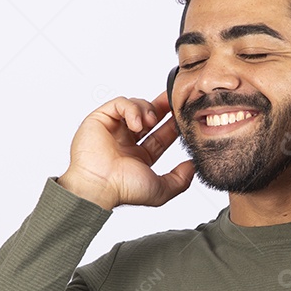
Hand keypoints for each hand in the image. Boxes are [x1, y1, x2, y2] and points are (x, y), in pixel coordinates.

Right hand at [57, 91, 194, 209]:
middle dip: (162, 107)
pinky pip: (119, 103)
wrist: (98, 185)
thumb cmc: (123, 189)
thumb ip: (180, 180)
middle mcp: (126, 142)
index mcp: (139, 157)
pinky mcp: (100, 119)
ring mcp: (113, 130)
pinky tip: (136, 123)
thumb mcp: (161, 190)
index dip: (173, 125)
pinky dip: (131, 109)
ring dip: (147, 110)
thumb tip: (192, 166)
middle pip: (148, 117)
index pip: (160, 136)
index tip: (183, 118)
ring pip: (135, 107)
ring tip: (150, 121)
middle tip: (174, 100)